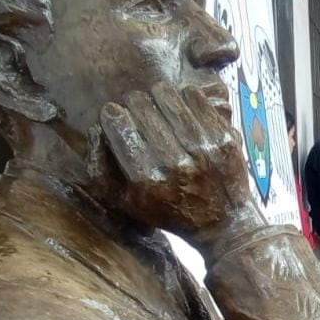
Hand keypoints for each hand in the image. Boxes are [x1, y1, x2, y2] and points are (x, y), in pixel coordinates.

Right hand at [99, 82, 263, 250]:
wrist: (223, 222)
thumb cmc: (168, 210)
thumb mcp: (125, 202)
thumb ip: (100, 168)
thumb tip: (95, 128)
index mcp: (147, 179)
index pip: (119, 124)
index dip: (112, 114)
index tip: (116, 116)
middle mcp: (175, 163)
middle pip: (141, 106)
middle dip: (133, 104)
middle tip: (137, 110)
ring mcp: (203, 149)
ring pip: (167, 96)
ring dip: (157, 96)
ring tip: (158, 105)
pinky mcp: (223, 138)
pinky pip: (195, 97)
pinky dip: (184, 96)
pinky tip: (181, 106)